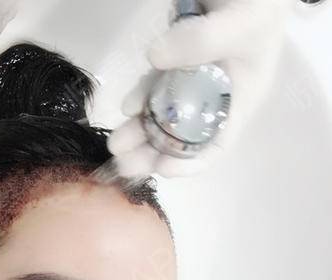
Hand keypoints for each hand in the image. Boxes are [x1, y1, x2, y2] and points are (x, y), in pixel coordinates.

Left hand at [107, 0, 294, 177]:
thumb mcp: (241, 24)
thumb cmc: (257, 3)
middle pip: (182, 136)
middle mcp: (216, 95)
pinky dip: (141, 98)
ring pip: (163, 114)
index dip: (190, 163)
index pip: (216, 144)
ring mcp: (194, 79)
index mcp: (240, 99)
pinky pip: (156, 86)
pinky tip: (127, 105)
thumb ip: (203, 41)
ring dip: (139, 131)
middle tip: (124, 162)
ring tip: (116, 144)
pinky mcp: (177, 61)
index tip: (161, 168)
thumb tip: (156, 58)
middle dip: (152, 151)